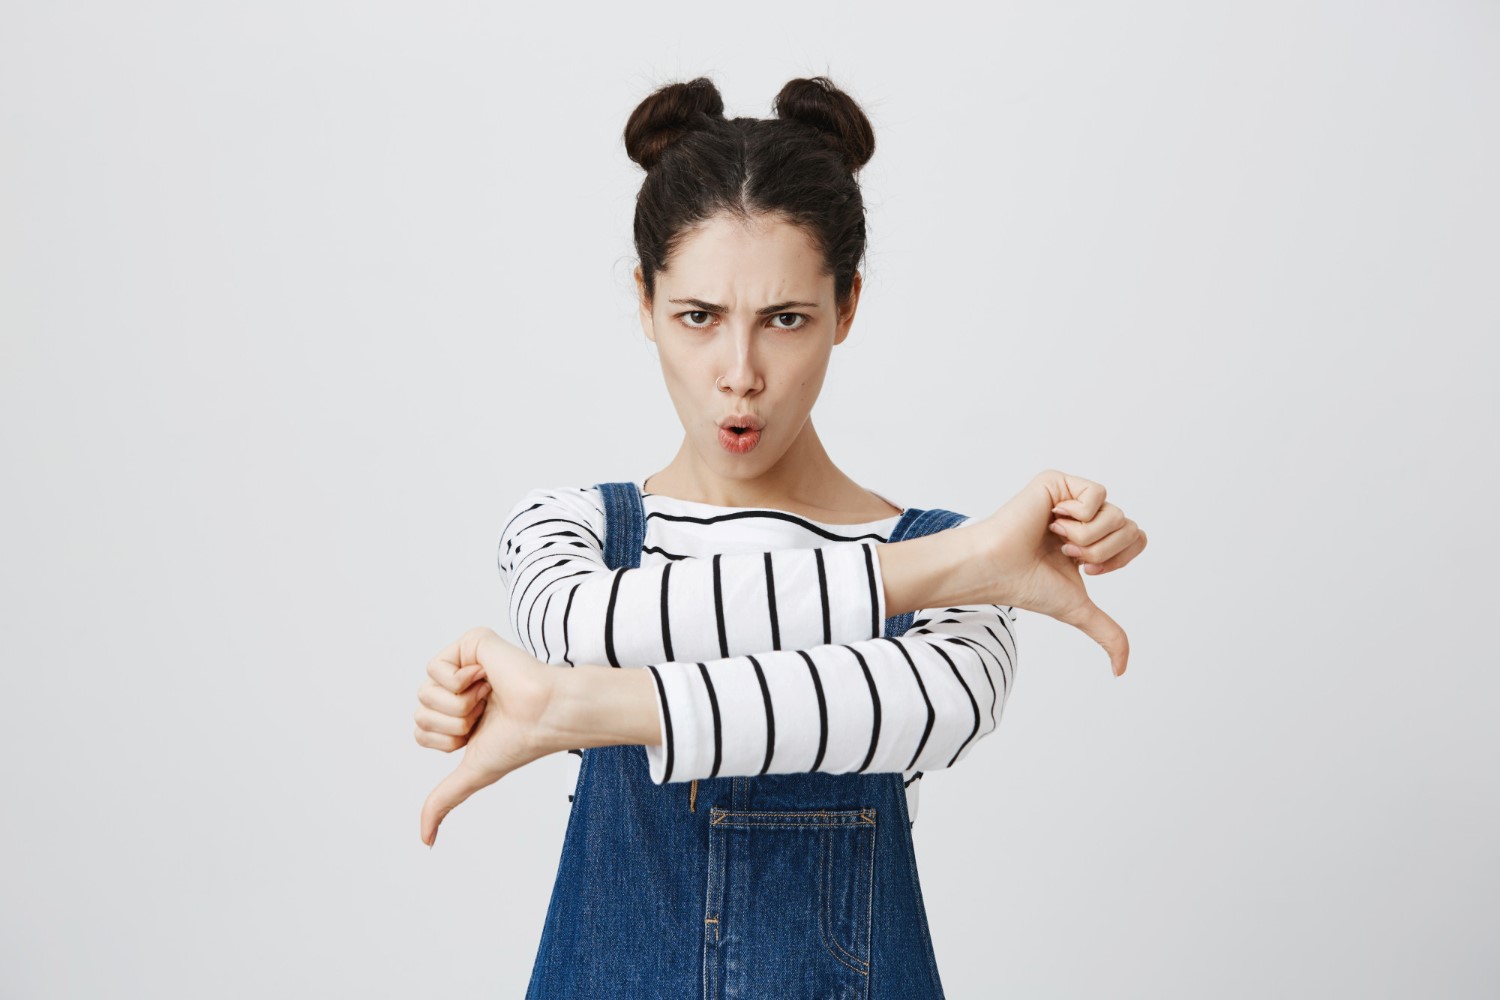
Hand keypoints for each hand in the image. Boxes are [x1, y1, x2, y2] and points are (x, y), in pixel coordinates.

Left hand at [418, 627, 557, 846]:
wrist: (544, 715)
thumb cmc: (519, 742)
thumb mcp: (472, 774)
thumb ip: (443, 802)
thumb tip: (425, 841)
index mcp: (459, 714)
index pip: (421, 729)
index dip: (445, 739)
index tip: (479, 734)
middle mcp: (459, 689)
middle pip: (419, 710)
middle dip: (451, 723)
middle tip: (486, 715)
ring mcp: (464, 664)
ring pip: (425, 691)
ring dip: (458, 704)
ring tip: (490, 697)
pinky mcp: (471, 643)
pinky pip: (435, 666)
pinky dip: (460, 680)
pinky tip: (487, 679)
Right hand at [973, 470, 1147, 676]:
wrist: (999, 569)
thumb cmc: (1027, 586)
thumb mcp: (1078, 609)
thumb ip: (1107, 634)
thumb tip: (1121, 671)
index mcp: (1091, 539)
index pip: (1135, 538)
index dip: (1117, 558)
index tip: (1086, 569)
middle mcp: (1084, 516)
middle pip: (1129, 527)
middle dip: (1101, 552)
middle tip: (1067, 555)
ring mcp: (1071, 497)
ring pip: (1115, 514)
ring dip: (1085, 538)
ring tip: (1055, 540)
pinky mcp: (1058, 482)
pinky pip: (1097, 495)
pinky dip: (1077, 517)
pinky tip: (1050, 522)